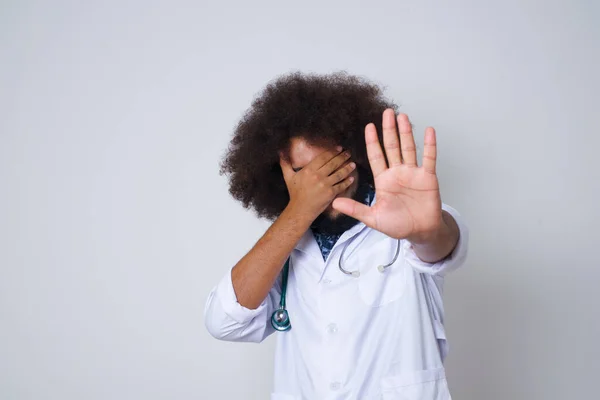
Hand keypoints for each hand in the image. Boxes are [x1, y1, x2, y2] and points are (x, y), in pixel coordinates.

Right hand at [280, 148, 355, 220]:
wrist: (300, 210)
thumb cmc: (294, 193)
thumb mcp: (288, 177)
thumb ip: (285, 163)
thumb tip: (280, 151)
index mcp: (309, 170)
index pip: (324, 157)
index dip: (333, 151)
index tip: (339, 148)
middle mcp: (318, 176)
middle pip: (333, 163)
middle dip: (342, 157)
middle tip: (348, 153)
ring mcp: (325, 185)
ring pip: (339, 173)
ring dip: (347, 168)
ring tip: (353, 164)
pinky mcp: (331, 193)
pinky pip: (341, 185)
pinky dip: (348, 181)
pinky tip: (352, 178)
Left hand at [332, 109, 442, 242]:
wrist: (420, 232)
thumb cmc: (397, 225)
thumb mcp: (373, 218)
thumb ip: (355, 209)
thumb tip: (334, 203)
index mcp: (383, 180)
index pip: (376, 156)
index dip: (372, 141)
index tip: (368, 126)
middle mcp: (397, 173)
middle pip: (391, 147)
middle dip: (388, 130)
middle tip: (386, 112)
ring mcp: (413, 173)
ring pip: (408, 148)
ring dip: (406, 132)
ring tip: (402, 116)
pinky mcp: (428, 177)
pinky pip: (429, 158)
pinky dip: (429, 145)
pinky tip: (428, 130)